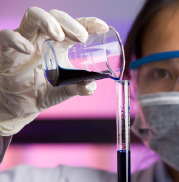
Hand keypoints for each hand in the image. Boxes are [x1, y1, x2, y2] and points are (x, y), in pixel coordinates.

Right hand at [0, 7, 108, 135]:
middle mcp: (43, 38)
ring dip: (47, 21)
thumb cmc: (43, 91)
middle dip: (70, 23)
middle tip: (82, 37)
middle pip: (56, 16)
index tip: (102, 27)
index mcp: (60, 44)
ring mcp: (25, 41)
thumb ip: (78, 87)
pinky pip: (6, 36)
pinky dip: (16, 40)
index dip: (89, 23)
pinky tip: (28, 50)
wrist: (19, 105)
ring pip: (33, 16)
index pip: (75, 27)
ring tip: (59, 36)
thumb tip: (91, 86)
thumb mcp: (65, 90)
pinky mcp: (6, 50)